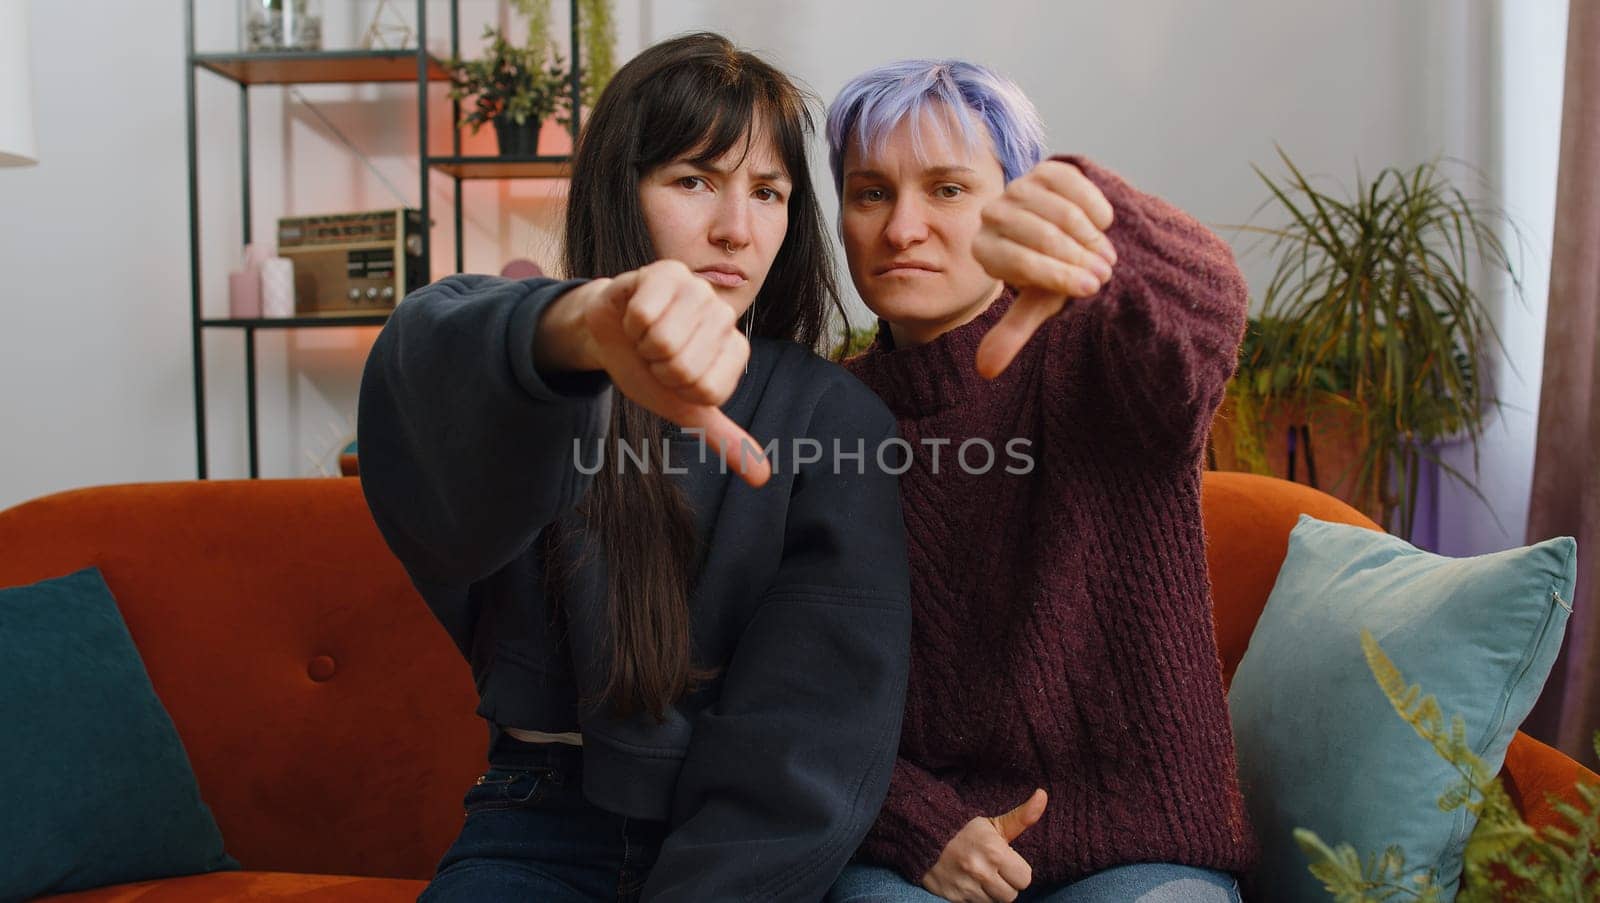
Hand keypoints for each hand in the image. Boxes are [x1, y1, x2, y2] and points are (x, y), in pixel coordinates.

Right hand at [539, 260, 770, 486]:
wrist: (611, 334)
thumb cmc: (650, 370)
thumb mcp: (687, 409)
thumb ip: (725, 439)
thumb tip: (761, 477)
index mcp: (735, 351)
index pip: (706, 390)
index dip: (678, 390)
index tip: (673, 377)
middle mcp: (724, 316)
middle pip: (682, 366)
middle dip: (657, 367)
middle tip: (655, 354)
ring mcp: (697, 290)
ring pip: (663, 339)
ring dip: (642, 344)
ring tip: (645, 334)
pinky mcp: (667, 271)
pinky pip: (645, 312)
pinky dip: (630, 322)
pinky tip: (634, 314)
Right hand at [921, 789, 1046, 902]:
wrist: (923, 834)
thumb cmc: (963, 829)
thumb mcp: (993, 824)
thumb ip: (1022, 817)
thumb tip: (1043, 795)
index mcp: (995, 852)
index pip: (1024, 879)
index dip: (1017, 871)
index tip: (1006, 862)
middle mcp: (981, 872)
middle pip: (1011, 895)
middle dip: (1005, 884)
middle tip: (993, 870)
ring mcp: (966, 887)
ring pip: (994, 902)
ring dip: (990, 892)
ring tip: (979, 876)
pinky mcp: (953, 897)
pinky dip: (974, 897)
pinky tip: (967, 882)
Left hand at [972, 159, 1116, 378]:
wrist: (1073, 234)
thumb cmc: (1054, 275)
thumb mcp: (1038, 305)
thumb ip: (1012, 333)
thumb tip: (985, 371)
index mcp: (985, 250)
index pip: (1021, 263)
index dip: (1061, 276)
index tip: (1092, 288)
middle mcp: (993, 214)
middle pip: (1044, 237)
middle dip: (1080, 258)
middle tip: (1105, 272)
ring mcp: (1019, 187)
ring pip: (1063, 212)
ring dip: (1092, 237)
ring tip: (1104, 253)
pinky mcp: (1045, 169)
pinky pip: (1077, 186)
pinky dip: (1096, 208)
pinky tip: (1101, 223)